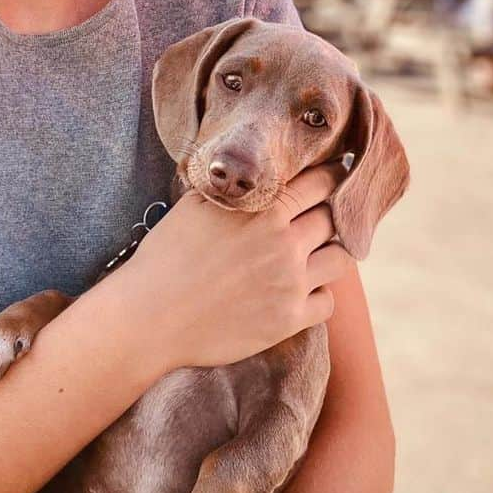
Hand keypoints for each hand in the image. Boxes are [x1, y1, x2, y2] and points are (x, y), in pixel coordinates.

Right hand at [121, 162, 353, 373]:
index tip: (328, 180)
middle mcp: (285, 243)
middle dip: (328, 216)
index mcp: (264, 210)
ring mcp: (290, 282)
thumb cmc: (165, 256)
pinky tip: (299, 293)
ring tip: (314, 257)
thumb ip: (230, 189)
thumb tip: (242, 173)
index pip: (320, 182)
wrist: (151, 315)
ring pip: (341, 259)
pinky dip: (319, 296)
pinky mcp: (289, 319)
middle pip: (333, 219)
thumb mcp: (194, 206)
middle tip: (317, 220)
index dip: (328, 178)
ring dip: (330, 254)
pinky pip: (328, 303)